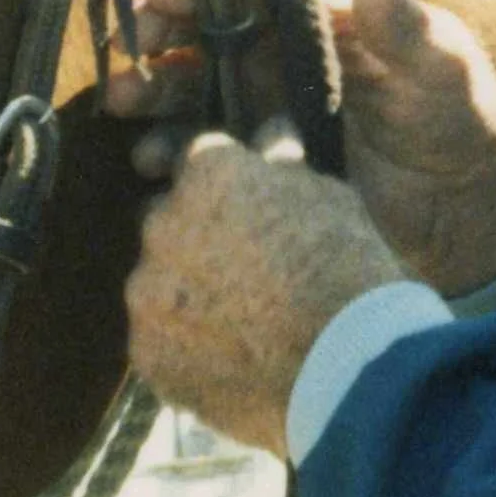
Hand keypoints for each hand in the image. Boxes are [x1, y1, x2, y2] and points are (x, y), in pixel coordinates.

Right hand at [106, 0, 495, 297]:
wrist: (467, 207)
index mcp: (321, 14)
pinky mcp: (261, 162)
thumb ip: (403, 21)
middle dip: (160, 33)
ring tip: (125, 103)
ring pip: (192, 88)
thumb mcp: (439, 64)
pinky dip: (170, 152)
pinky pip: (203, 150)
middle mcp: (284, 52)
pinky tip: (151, 163)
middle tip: (132, 46)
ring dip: (153, 91)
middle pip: (204, 31)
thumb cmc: (461, 117)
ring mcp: (267, 108)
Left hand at [125, 130, 406, 458]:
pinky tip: (231, 365)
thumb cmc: (349, 270)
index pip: (198, 164)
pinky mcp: (147, 354)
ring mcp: (147, 293)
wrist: (348, 363)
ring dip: (186, 300)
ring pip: (158, 289)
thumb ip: (285, 165)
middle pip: (168, 225)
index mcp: (207, 172)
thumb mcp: (329, 199)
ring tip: (242, 330)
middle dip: (197, 243)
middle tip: (246, 276)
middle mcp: (161, 224)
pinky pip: (159, 346)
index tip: (250, 215)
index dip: (227, 192)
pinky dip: (186, 352)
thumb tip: (272, 132)